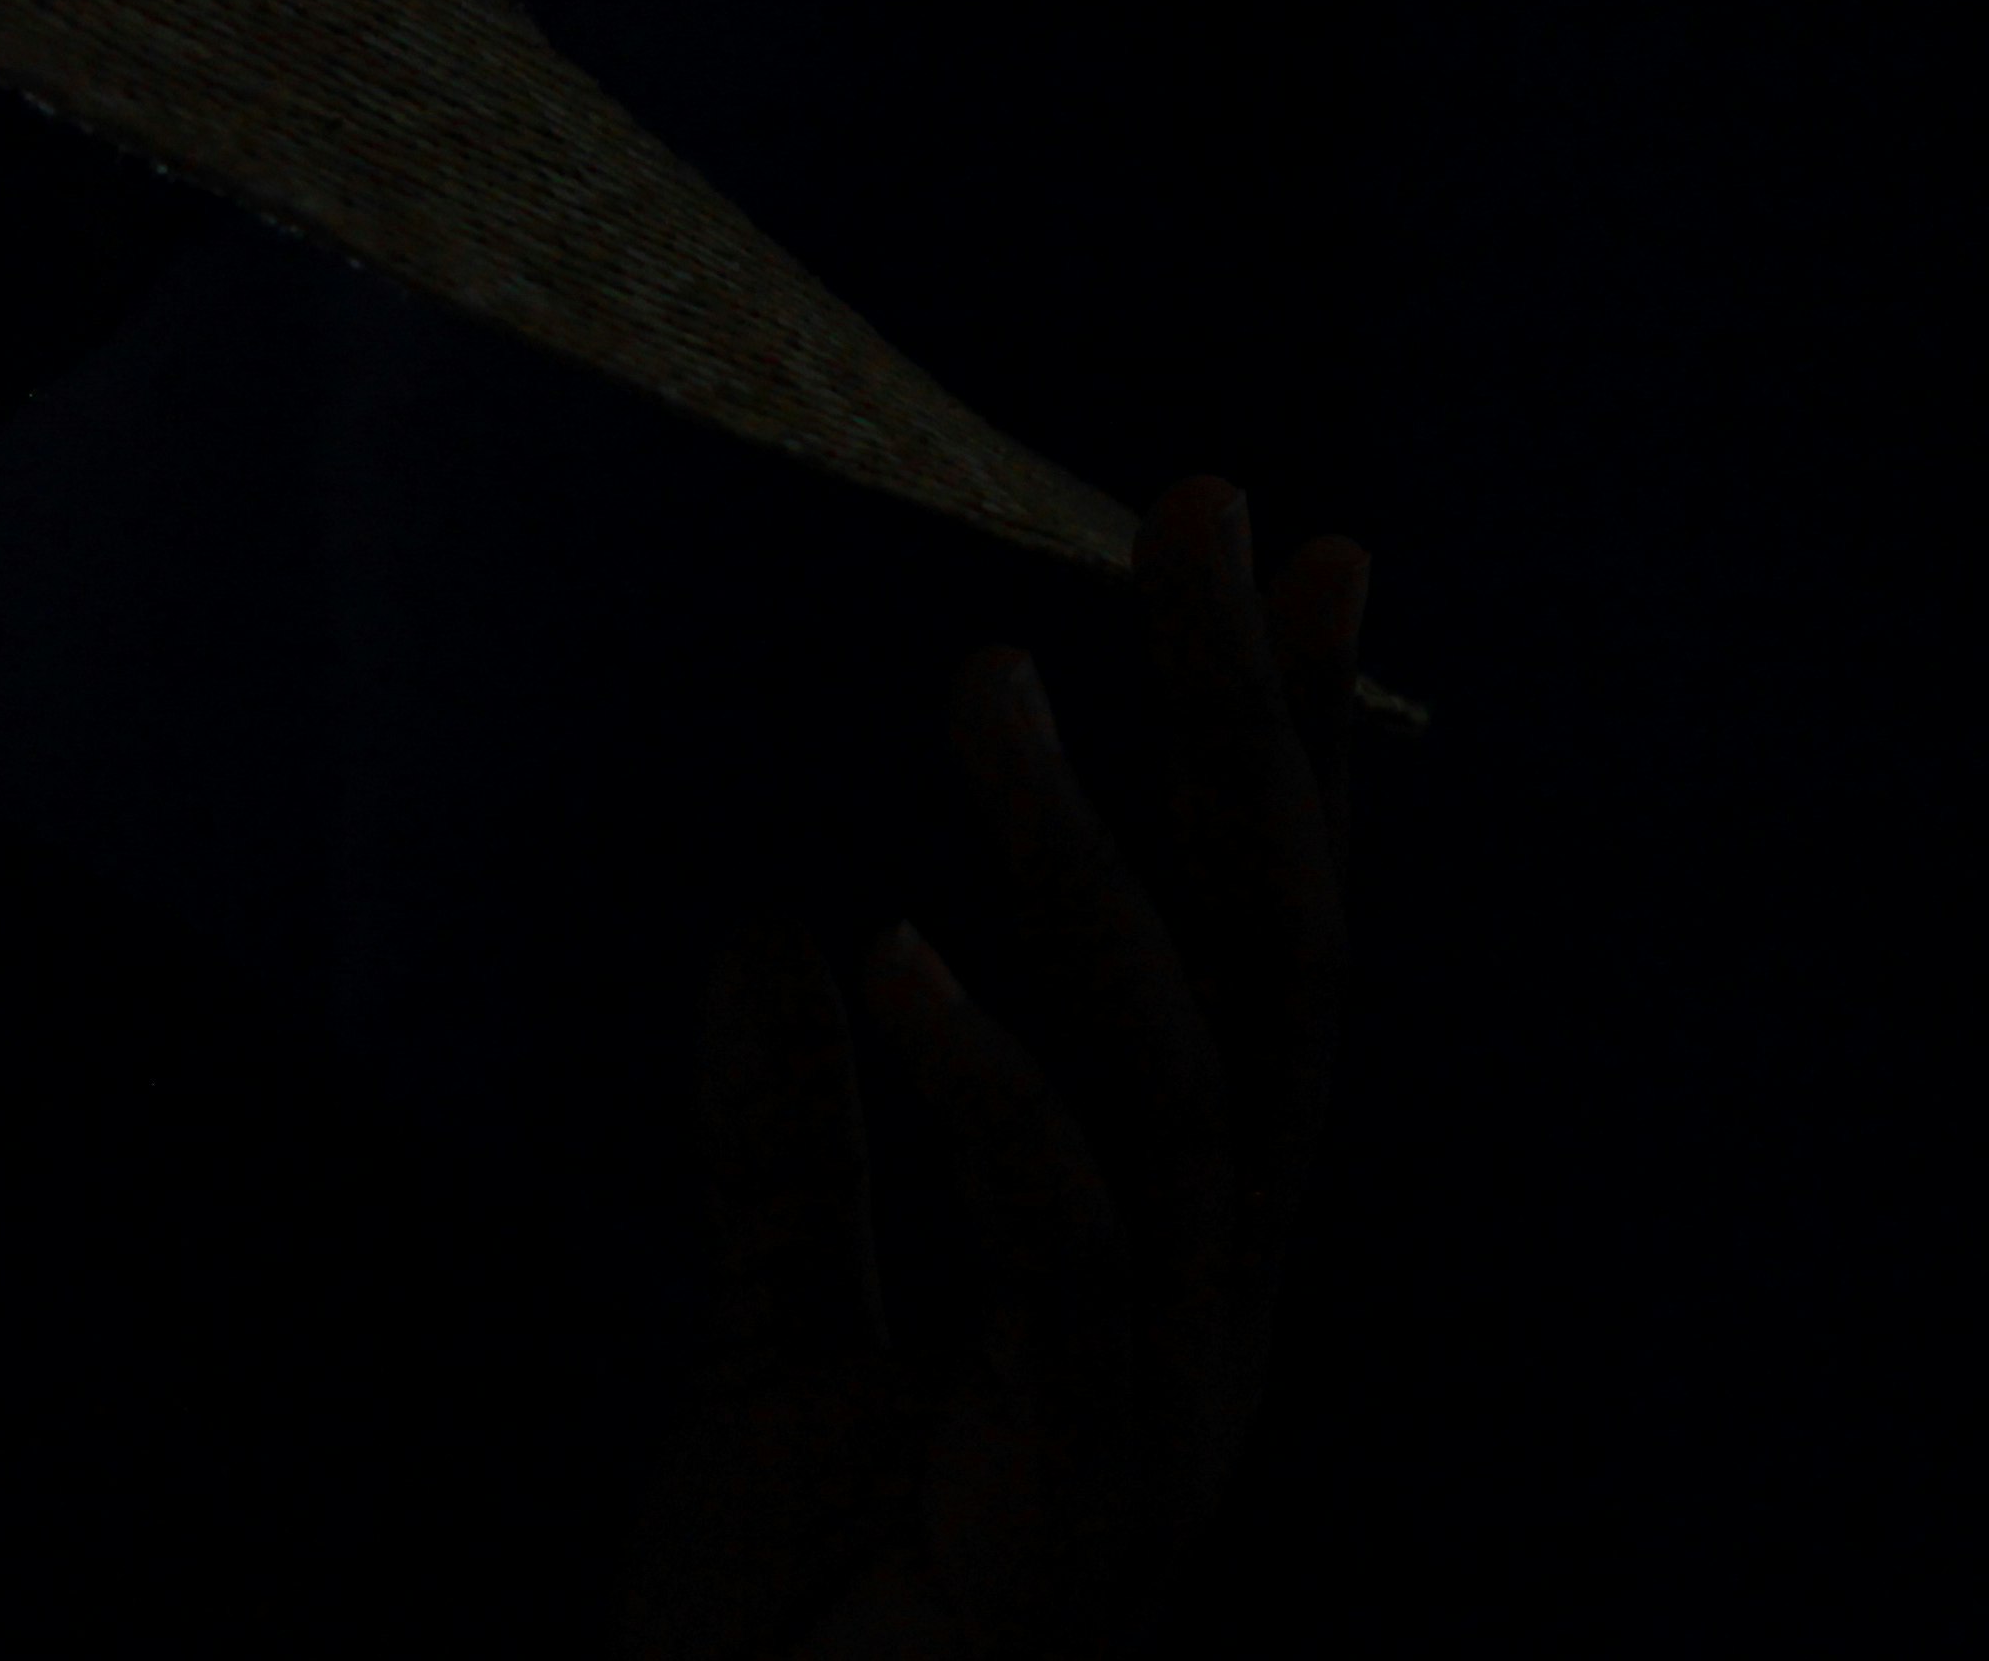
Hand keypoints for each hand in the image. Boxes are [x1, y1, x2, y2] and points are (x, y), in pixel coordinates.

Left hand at [616, 478, 1371, 1658]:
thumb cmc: (789, 1638)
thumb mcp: (768, 1354)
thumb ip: (789, 1165)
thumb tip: (769, 932)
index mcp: (1161, 1266)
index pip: (1252, 956)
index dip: (1277, 756)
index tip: (1288, 539)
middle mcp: (1211, 1314)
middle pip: (1273, 973)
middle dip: (1247, 737)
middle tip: (1205, 508)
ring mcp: (1169, 1404)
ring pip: (1184, 1081)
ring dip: (1086, 874)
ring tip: (982, 680)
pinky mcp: (1078, 1490)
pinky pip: (1053, 1252)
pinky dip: (981, 1093)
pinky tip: (884, 954)